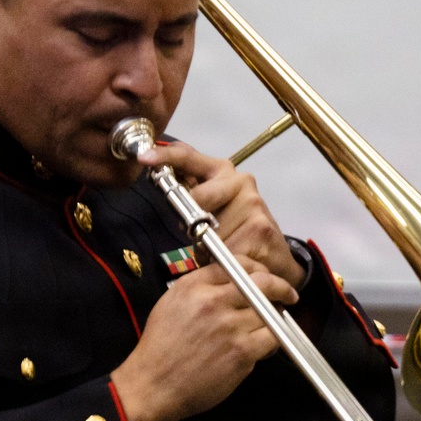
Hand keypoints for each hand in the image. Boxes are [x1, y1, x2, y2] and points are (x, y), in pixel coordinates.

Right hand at [111, 259, 298, 420]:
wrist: (153, 386)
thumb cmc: (160, 350)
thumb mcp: (171, 304)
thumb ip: (200, 288)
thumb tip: (232, 282)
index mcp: (194, 286)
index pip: (237, 263)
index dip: (257, 268)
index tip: (264, 276)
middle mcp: (212, 301)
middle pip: (262, 282)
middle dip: (280, 286)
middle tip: (288, 293)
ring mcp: (229, 326)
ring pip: (270, 311)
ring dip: (276, 316)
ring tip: (272, 324)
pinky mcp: (241, 352)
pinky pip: (273, 337)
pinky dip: (274, 339)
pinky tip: (267, 343)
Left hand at [137, 140, 303, 289]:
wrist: (276, 258)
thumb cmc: (239, 233)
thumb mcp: (210, 210)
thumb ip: (189, 195)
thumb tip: (159, 179)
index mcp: (222, 172)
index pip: (189, 158)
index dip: (165, 157)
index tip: (144, 158)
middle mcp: (241, 181)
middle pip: (197, 198)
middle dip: (193, 222)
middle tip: (204, 237)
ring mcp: (253, 203)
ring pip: (209, 232)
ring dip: (210, 250)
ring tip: (225, 251)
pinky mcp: (260, 228)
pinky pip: (224, 251)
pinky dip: (223, 263)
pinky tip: (236, 261)